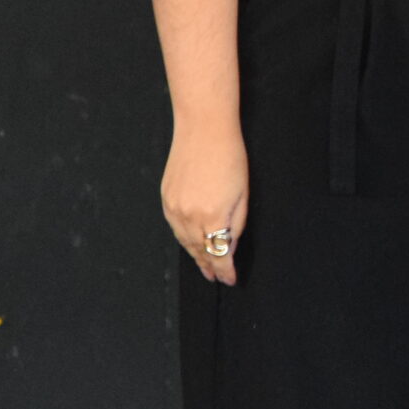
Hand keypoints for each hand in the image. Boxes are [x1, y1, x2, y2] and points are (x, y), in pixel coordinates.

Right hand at [161, 122, 248, 284]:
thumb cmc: (229, 157)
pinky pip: (174, 227)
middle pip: (199, 250)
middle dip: (208, 265)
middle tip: (215, 277)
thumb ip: (235, 224)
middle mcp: (188, 216)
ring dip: (194, 254)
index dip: (224, 270)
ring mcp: (173, 207)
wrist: (203, 129)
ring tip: (204, 265)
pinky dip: (183, 237)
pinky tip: (190, 241)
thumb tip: (229, 246)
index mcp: (212, 216)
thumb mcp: (243, 195)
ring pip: (184, 241)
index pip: (218, 254)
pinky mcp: (166, 197)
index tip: (229, 279)